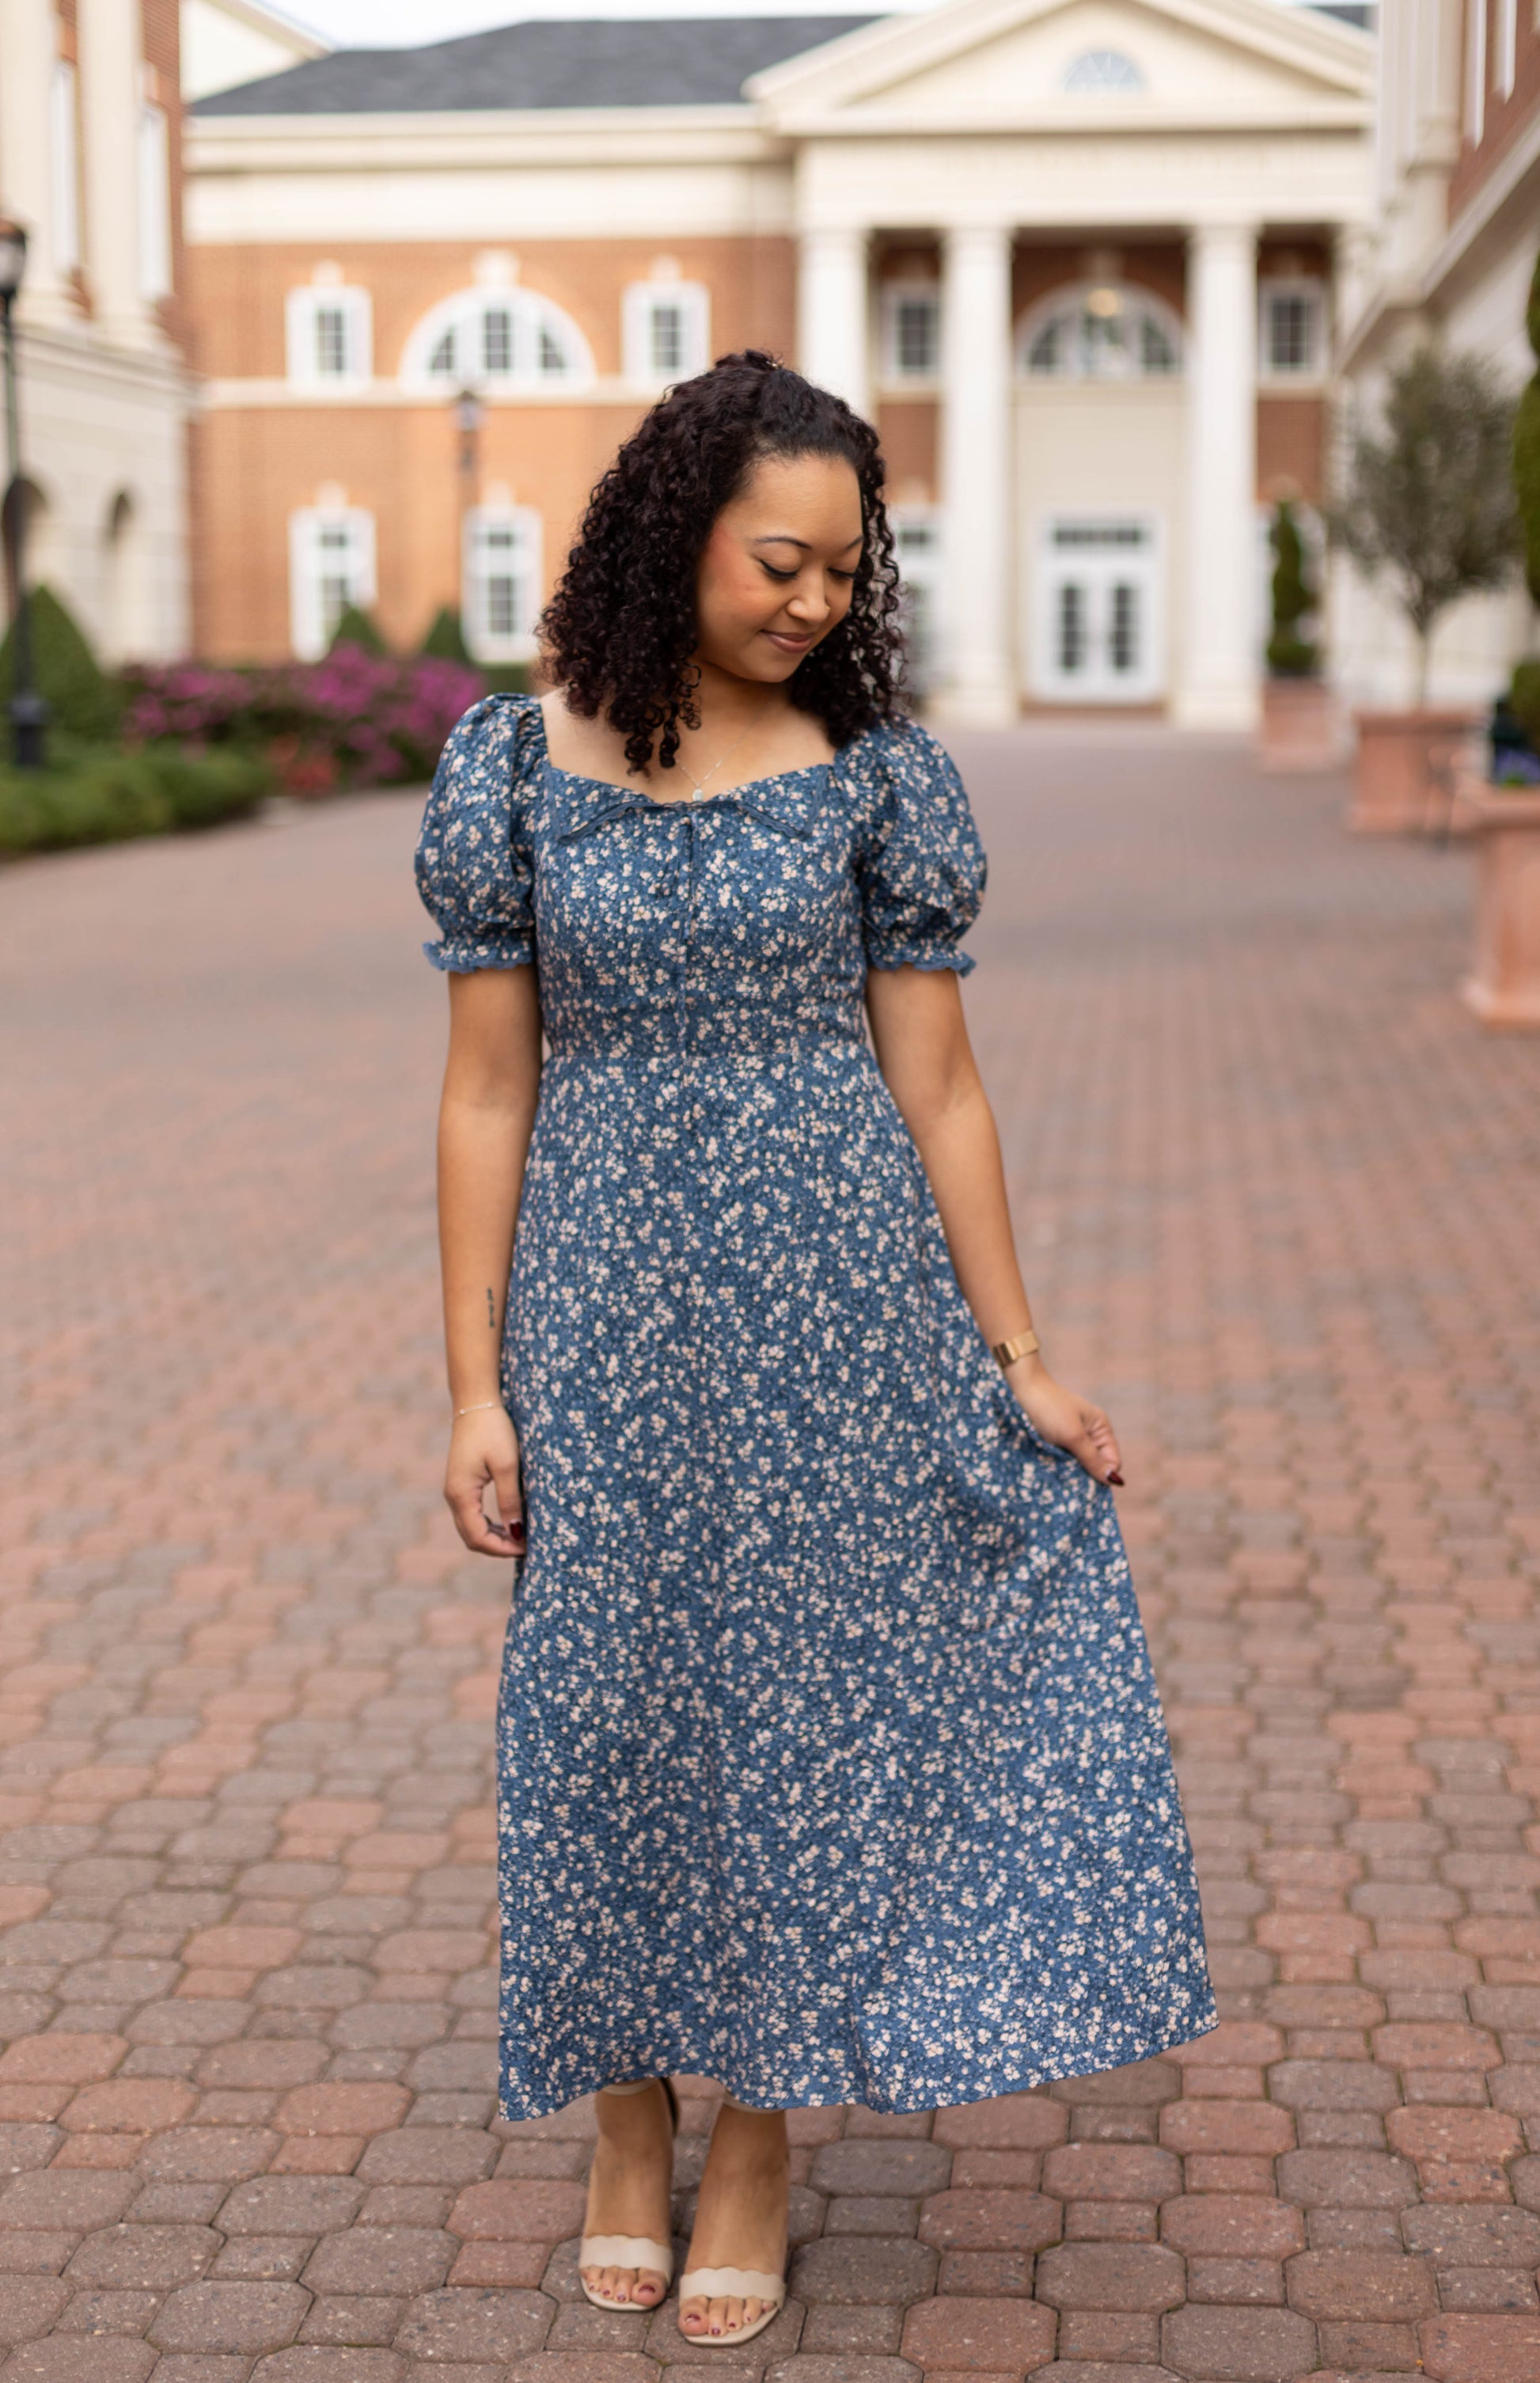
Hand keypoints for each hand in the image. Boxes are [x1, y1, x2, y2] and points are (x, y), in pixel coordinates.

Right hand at [445, 1405, 526, 1556]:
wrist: (476, 1402)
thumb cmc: (493, 1430)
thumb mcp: (508, 1466)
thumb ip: (510, 1501)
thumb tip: (516, 1532)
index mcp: (460, 1494)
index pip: (477, 1538)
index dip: (502, 1549)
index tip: (527, 1548)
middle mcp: (453, 1496)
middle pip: (471, 1538)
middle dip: (498, 1547)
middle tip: (527, 1546)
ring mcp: (455, 1490)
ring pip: (471, 1528)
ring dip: (494, 1537)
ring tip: (521, 1537)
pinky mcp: (461, 1483)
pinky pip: (472, 1514)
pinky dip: (489, 1524)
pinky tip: (509, 1522)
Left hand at [1005, 1357, 1123, 1487]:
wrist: (1020, 1389)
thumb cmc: (1049, 1409)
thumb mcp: (1073, 1435)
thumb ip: (1092, 1458)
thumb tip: (1116, 1480)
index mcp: (1101, 1429)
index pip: (1112, 1461)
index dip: (1103, 1475)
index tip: (1086, 1483)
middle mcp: (1089, 1434)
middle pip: (1096, 1465)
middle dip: (1086, 1475)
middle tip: (1069, 1479)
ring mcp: (1072, 1438)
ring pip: (1079, 1465)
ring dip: (1070, 1472)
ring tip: (1058, 1473)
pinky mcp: (1056, 1442)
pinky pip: (1064, 1461)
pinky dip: (1059, 1466)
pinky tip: (1051, 1469)